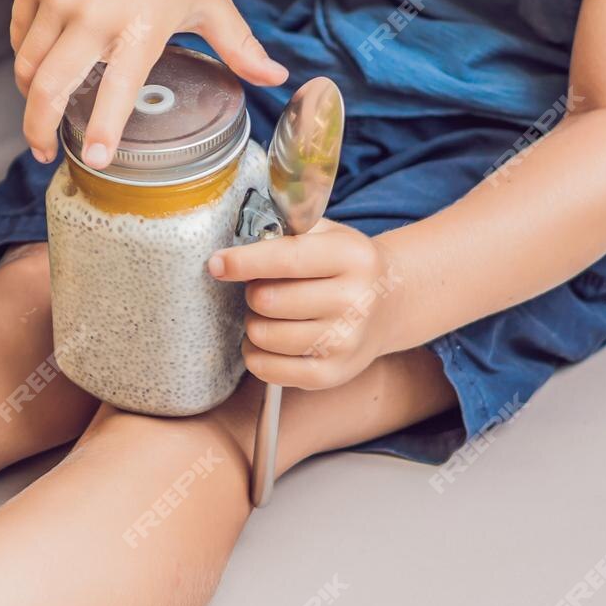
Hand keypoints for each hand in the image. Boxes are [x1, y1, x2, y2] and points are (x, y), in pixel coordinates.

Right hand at [9, 0, 284, 165]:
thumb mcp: (209, 0)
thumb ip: (239, 47)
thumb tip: (277, 78)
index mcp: (140, 28)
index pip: (117, 89)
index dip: (103, 128)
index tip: (94, 159)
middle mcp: (94, 17)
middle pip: (51, 88)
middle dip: (39, 129)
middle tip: (43, 152)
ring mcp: (59, 1)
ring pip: (29, 67)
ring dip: (32, 97)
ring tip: (41, 112)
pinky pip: (20, 38)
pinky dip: (26, 60)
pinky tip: (39, 69)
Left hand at [208, 221, 401, 389]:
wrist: (390, 303)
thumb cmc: (343, 264)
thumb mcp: (326, 233)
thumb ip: (283, 232)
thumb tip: (233, 248)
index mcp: (352, 257)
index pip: (286, 259)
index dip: (243, 262)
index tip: (215, 263)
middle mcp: (354, 301)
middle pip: (267, 300)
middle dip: (252, 291)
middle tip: (264, 287)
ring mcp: (345, 342)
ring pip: (262, 335)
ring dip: (254, 321)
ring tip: (272, 312)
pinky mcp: (331, 374)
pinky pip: (266, 368)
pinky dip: (255, 353)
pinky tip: (270, 338)